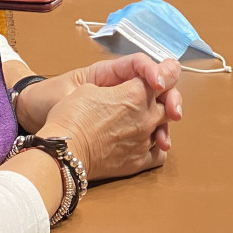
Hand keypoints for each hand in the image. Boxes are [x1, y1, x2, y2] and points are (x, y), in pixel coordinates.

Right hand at [16, 55, 181, 150]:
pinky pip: (159, 153)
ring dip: (160, 121)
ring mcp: (144, 140)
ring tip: (150, 120)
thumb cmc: (70, 116)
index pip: (168, 75)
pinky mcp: (137, 162)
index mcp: (136, 93)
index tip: (169, 70)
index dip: (169, 70)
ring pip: (165, 126)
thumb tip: (123, 86)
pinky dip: (157, 145)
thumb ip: (117, 84)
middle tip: (157, 95)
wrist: (62, 152)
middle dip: (166, 96)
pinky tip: (149, 141)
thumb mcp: (90, 86)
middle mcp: (147, 116)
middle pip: (170, 102)